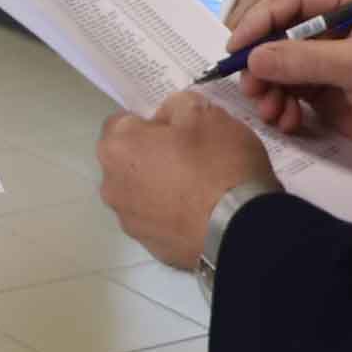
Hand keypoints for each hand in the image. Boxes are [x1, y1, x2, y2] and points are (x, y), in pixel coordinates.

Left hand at [98, 91, 275, 270]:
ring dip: (160, 187)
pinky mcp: (150, 246)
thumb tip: (167, 118)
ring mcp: (128, 221)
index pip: (122, 123)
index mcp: (116, 148)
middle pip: (129, 161)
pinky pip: (157, 221)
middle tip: (191, 157)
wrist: (240, 227)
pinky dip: (172, 215)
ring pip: (141, 193)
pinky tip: (200, 213)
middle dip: (152, 155)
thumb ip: (176, 105)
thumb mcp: (205, 112)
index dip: (151, 122)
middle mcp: (111, 186)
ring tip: (199, 189)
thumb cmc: (218, 162)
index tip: (179, 129)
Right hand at [237, 0, 351, 158]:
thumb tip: (254, 59)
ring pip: (278, 63)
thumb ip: (307, 61)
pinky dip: (281, 104)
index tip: (237, 47)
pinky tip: (286, 120)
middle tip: (251, 89)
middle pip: (280, 30)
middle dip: (263, 62)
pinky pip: (288, 88)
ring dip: (268, 88)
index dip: (262, 19)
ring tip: (272, 112)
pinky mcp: (325, 84)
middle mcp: (339, 17)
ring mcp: (329, 52)